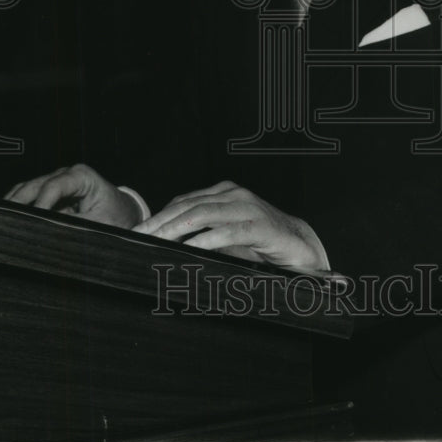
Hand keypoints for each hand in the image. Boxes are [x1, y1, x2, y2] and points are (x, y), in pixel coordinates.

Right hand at [4, 164, 141, 228]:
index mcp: (81, 176)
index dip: (40, 205)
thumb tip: (50, 233)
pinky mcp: (48, 195)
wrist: (123, 213)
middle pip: (32, 186)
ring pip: (25, 191)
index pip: (53, 186)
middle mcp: (64, 175)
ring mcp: (54, 183)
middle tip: (2, 224)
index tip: (30, 223)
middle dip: (17, 204)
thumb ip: (77, 227)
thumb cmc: (116, 216)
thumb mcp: (102, 224)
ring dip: (12, 207)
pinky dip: (15, 210)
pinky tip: (4, 222)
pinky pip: (26, 199)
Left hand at [133, 180, 328, 270]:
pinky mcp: (260, 225)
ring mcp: (247, 207)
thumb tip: (171, 243)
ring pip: (204, 214)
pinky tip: (189, 248)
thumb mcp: (228, 234)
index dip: (160, 215)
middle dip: (161, 221)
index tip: (140, 230)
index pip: (184, 201)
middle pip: (188, 205)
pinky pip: (227, 231)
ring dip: (176, 228)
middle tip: (140, 236)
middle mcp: (234, 194)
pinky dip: (205, 239)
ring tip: (157, 240)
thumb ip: (204, 232)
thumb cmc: (262, 241)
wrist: (301, 244)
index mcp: (224, 192)